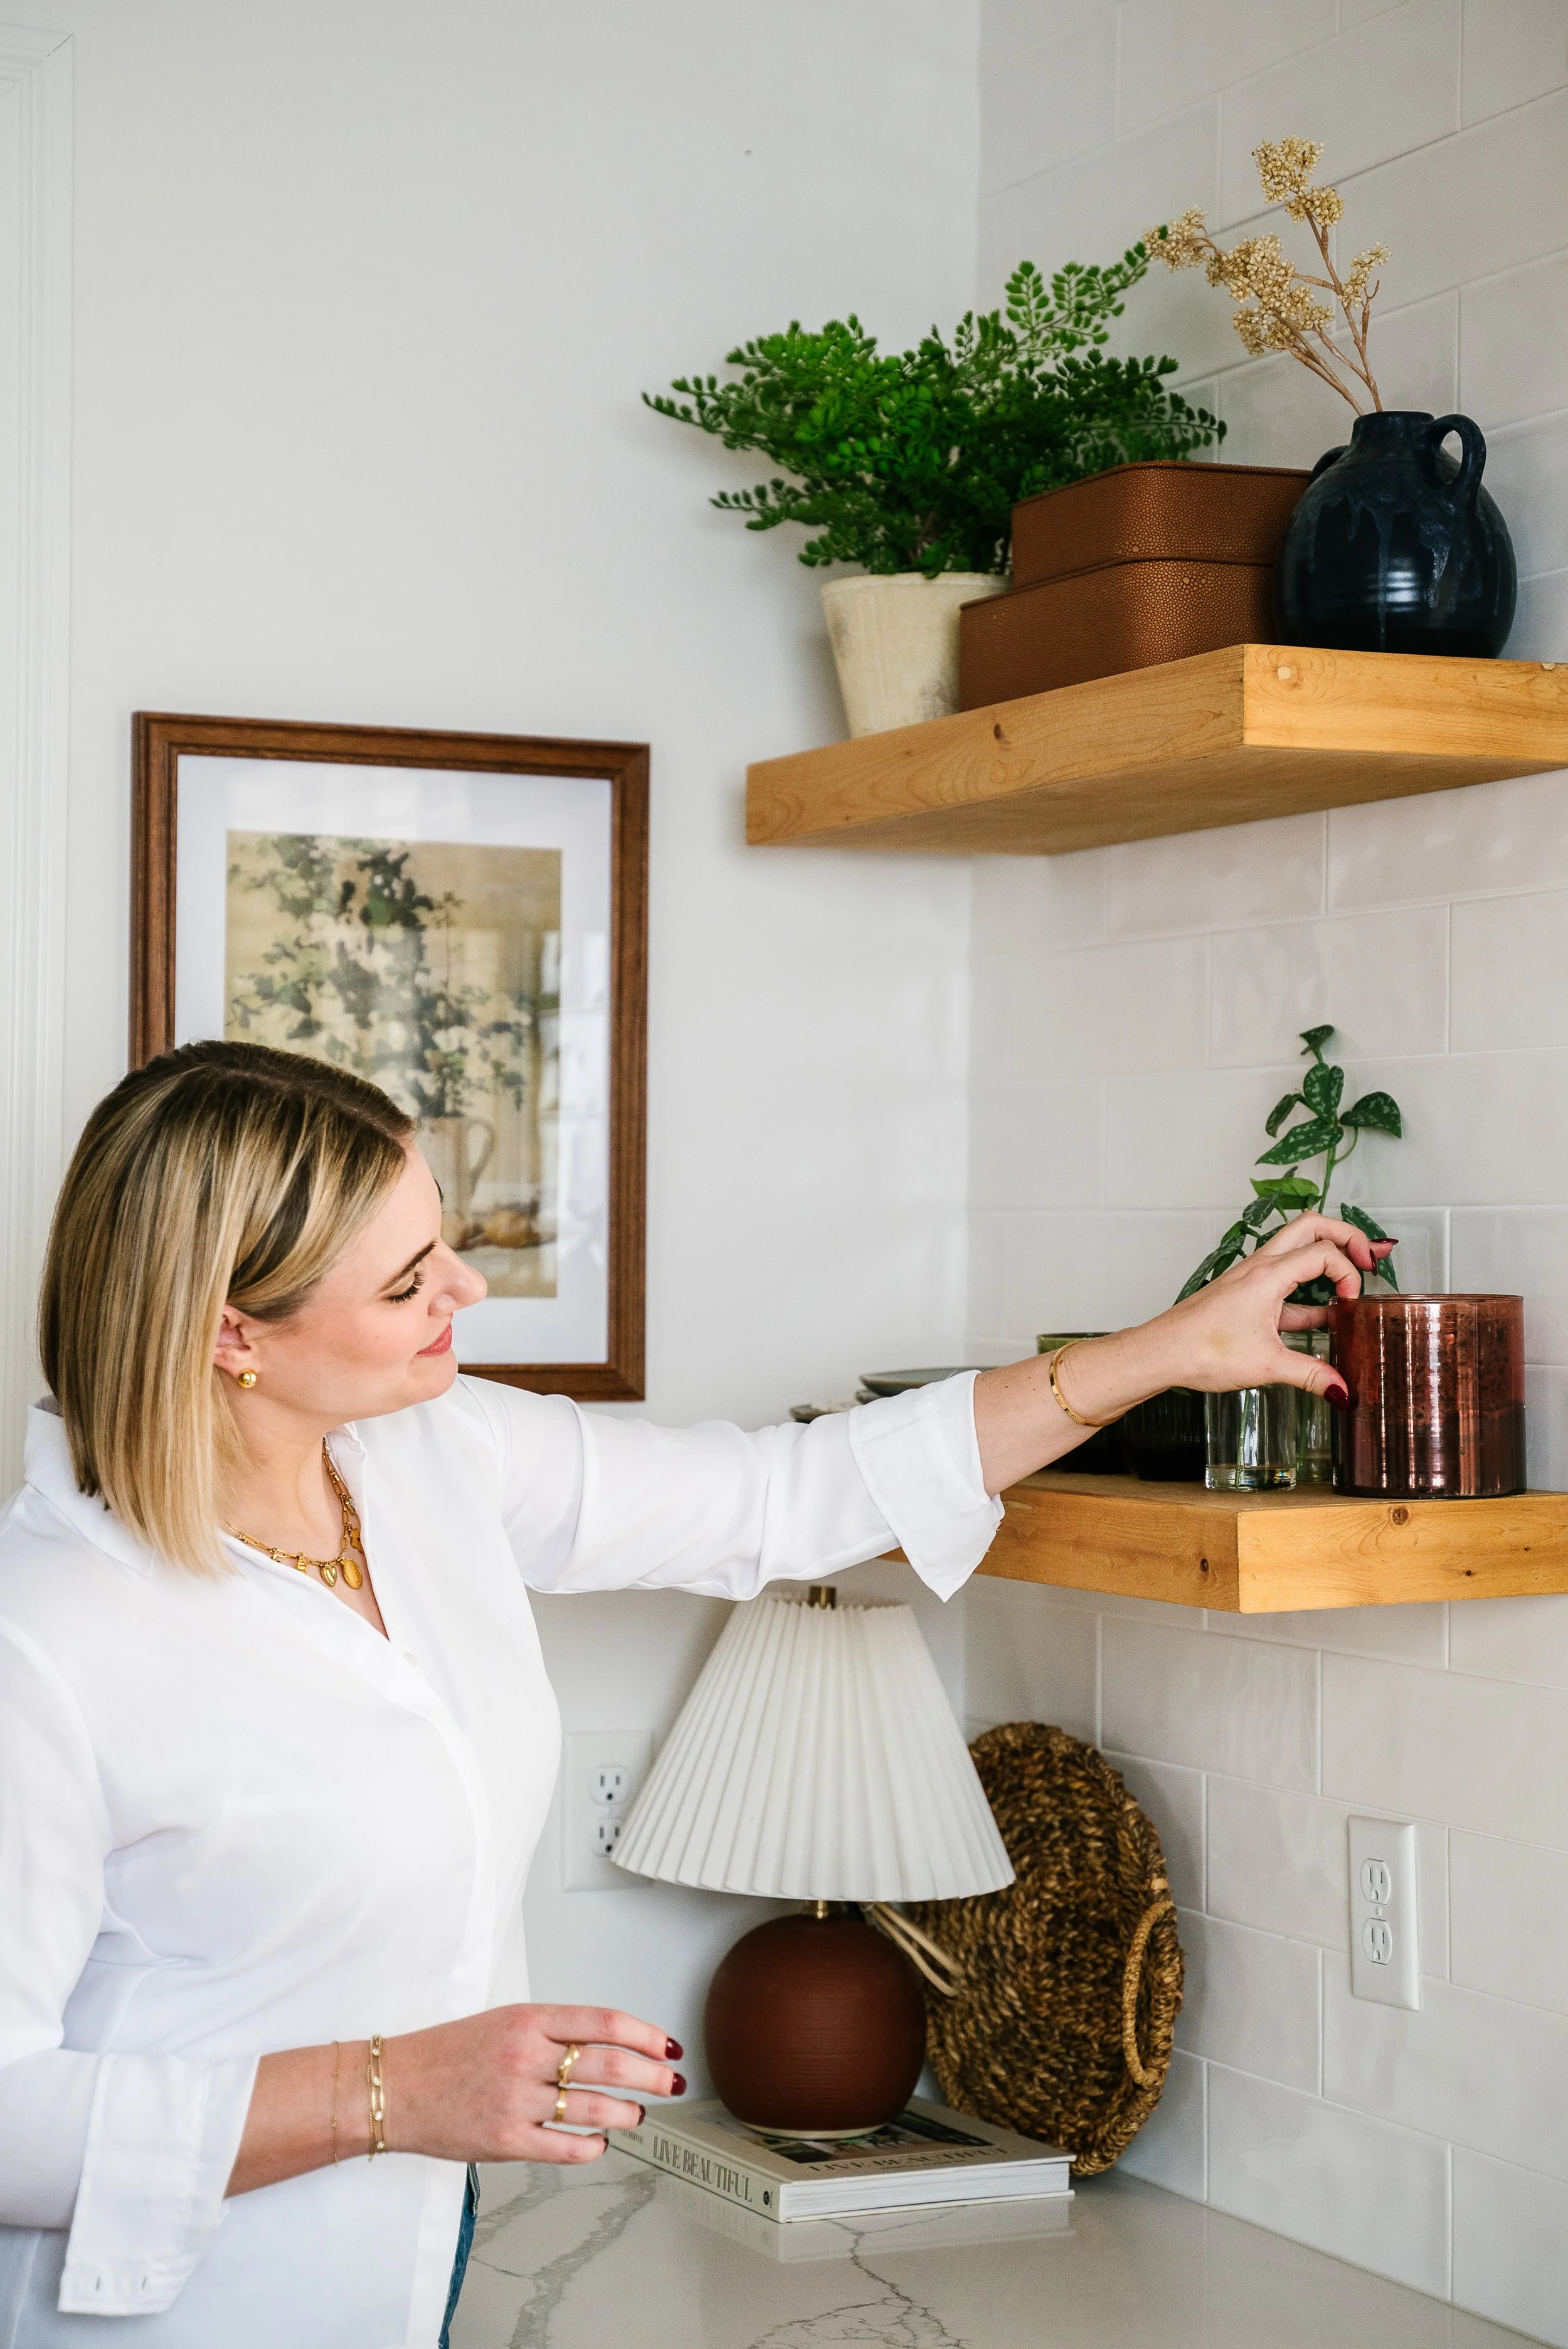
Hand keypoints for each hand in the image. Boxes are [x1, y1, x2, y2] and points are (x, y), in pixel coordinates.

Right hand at [382, 2003, 682, 2166]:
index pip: (603, 2021)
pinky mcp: (504, 2139)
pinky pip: (563, 2146)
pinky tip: (600, 2142)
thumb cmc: (447, 2053)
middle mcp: (525, 2055)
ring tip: (638, 2114)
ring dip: (626, 2112)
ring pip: (592, 2107)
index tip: (667, 2045)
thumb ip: (550, 2031)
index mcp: (527, 2019)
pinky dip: (591, 2146)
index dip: (644, 2034)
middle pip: (608, 2063)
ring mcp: (516, 2099)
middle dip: (650, 2075)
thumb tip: (604, 2045)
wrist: (394, 2086)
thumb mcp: (502, 2022)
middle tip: (671, 2083)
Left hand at [972, 1214, 1393, 1490]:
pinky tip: (1325, 1318)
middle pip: (1311, 1226)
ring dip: (1327, 1258)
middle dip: (1346, 1235)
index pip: (1324, 1252)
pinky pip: (1285, 1282)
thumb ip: (1310, 1375)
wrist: (1161, 1352)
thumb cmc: (1202, 1350)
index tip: (1353, 1301)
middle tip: (1371, 1257)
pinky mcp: (1245, 1295)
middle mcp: (1260, 1267)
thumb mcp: (1267, 1365)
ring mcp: (1252, 1278)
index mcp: (1268, 1275)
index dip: (1348, 1271)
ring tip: (1354, 1279)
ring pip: (1296, 1248)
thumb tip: (1342, 1391)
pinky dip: (1308, 1293)